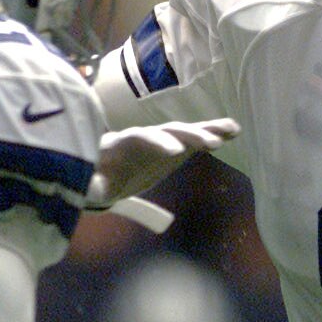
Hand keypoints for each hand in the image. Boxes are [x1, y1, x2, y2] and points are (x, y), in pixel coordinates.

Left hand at [87, 118, 238, 205]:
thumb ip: (90, 185)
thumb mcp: (88, 184)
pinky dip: (213, 134)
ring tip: (231, 130)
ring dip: (207, 131)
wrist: (100, 168)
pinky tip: (233, 131)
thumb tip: (87, 191)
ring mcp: (160, 141)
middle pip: (167, 131)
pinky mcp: (174, 148)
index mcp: (121, 145)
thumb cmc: (93, 178)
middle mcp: (144, 137)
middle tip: (211, 144)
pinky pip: (195, 140)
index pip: (140, 138)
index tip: (173, 152)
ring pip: (184, 131)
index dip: (156, 143)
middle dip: (188, 136)